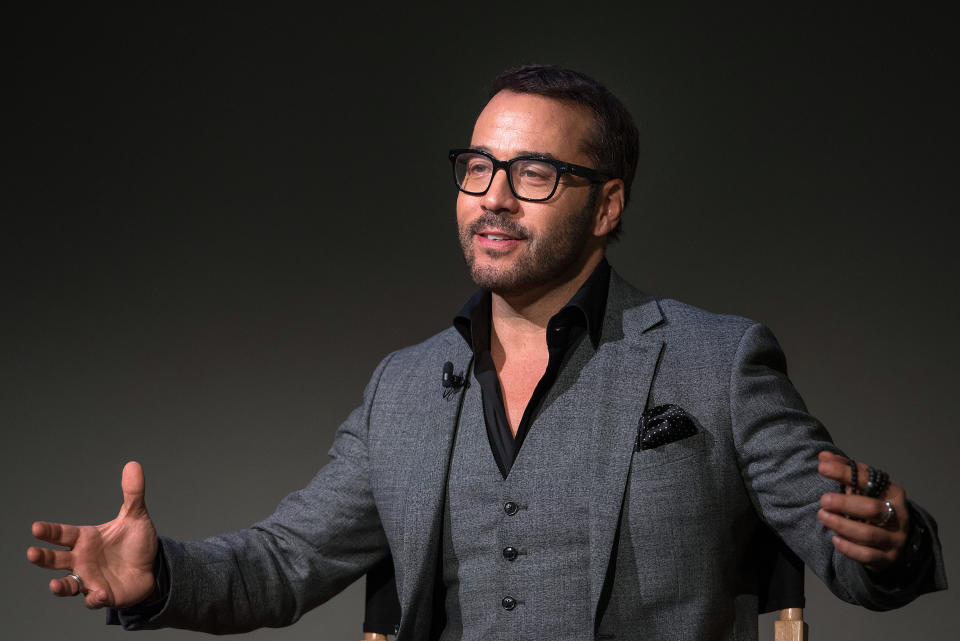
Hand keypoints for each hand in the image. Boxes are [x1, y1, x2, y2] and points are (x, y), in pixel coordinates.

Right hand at [27, 461, 158, 608]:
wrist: (152, 567)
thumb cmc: (135, 543)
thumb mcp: (136, 516)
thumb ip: (133, 493)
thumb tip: (133, 464)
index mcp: (86, 539)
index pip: (62, 534)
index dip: (49, 531)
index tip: (36, 527)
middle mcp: (82, 560)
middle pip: (55, 560)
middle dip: (42, 558)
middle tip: (32, 553)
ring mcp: (90, 579)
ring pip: (68, 584)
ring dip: (60, 586)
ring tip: (54, 585)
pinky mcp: (103, 595)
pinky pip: (93, 599)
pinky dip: (95, 598)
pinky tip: (100, 593)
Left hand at [816, 450, 908, 572]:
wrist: (896, 539)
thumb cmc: (874, 508)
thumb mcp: (864, 489)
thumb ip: (845, 472)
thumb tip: (823, 457)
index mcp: (893, 494)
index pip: (868, 480)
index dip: (845, 472)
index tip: (822, 467)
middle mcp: (898, 516)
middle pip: (872, 509)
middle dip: (845, 504)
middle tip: (823, 500)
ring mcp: (894, 539)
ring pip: (868, 534)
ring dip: (842, 525)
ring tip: (823, 516)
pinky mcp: (887, 558)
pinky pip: (867, 555)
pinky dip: (849, 548)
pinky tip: (835, 540)